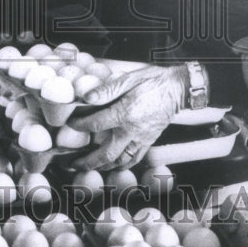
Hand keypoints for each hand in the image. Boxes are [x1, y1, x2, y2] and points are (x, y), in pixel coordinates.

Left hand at [68, 65, 189, 169]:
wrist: (177, 89)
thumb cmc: (153, 81)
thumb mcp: (128, 79)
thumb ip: (106, 90)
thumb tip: (85, 96)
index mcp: (125, 113)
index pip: (95, 124)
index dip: (79, 125)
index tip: (70, 123)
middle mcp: (132, 131)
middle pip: (106, 154)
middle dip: (87, 161)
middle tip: (72, 163)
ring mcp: (141, 139)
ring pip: (120, 162)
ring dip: (102, 167)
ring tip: (88, 167)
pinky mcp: (149, 142)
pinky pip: (134, 160)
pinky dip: (121, 166)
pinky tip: (112, 166)